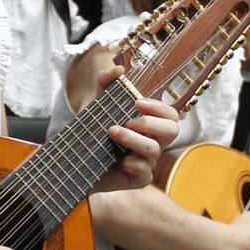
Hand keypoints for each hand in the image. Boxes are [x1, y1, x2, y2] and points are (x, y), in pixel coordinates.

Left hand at [93, 60, 179, 190]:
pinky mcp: (139, 178)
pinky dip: (132, 163)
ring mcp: (147, 161)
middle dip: (151, 122)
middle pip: (173, 130)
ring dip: (133, 138)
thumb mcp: (95, 103)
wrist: (76, 159)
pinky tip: (118, 160)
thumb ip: (104, 82)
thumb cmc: (92, 130)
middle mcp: (153, 142)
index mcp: (150, 124)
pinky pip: (145, 172)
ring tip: (112, 132)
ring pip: (154, 149)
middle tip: (129, 120)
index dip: (159, 107)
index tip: (137, 102)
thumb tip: (119, 70)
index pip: (170, 114)